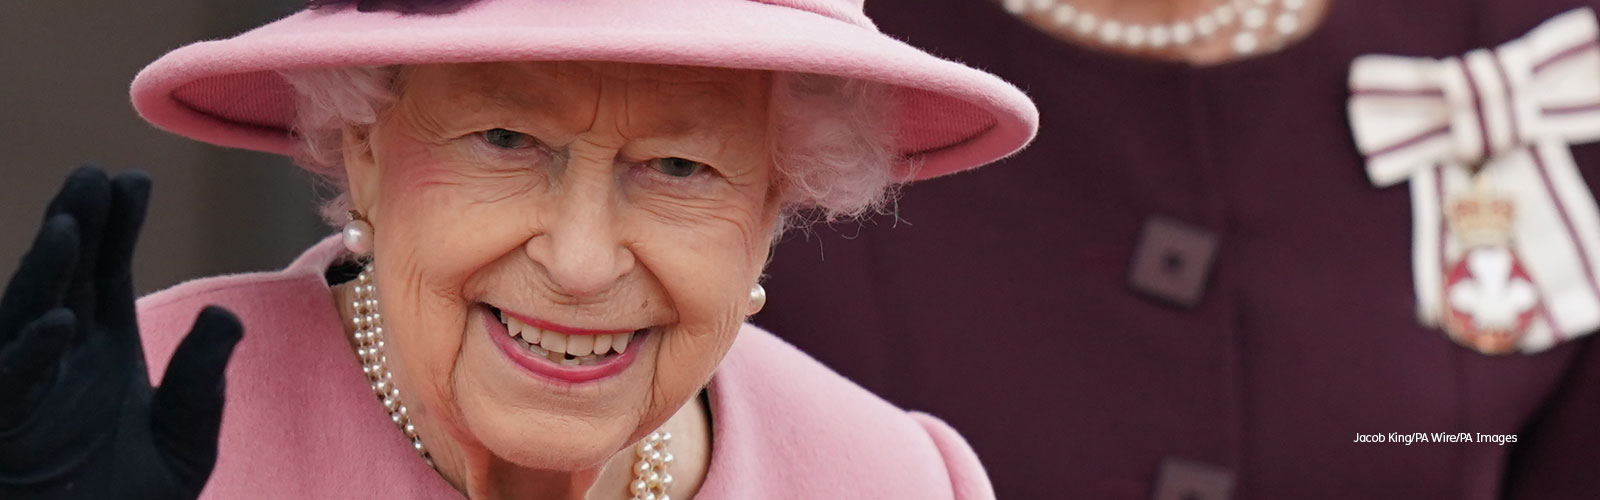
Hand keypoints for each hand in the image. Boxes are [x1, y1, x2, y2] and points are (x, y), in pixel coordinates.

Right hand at [0, 165, 243, 498]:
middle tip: (92, 173)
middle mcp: (60, 359)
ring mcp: (28, 390)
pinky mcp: (6, 429)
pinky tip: (59, 324)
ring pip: (29, 316)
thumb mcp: (186, 439)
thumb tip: (223, 315)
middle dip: (78, 226)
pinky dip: (31, 356)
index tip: (132, 178)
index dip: (116, 225)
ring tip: (70, 226)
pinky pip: (11, 386)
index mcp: (103, 351)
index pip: (106, 273)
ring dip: (47, 272)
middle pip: (67, 279)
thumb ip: (204, 381)